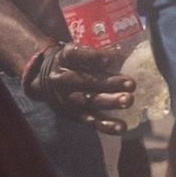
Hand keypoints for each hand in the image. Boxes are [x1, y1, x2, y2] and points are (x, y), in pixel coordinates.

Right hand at [21, 42, 141, 129]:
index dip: (90, 57)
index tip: (108, 59)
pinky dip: (106, 125)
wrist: (45, 82)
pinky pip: (90, 120)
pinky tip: (121, 127)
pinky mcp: (73, 114)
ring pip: (88, 101)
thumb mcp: (74, 51)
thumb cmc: (71, 62)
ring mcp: (66, 99)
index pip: (74, 55)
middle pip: (84, 80)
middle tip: (131, 83)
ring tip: (128, 100)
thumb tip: (122, 50)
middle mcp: (62, 79)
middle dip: (108, 83)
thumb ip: (93, 50)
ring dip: (109, 102)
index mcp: (63, 59)